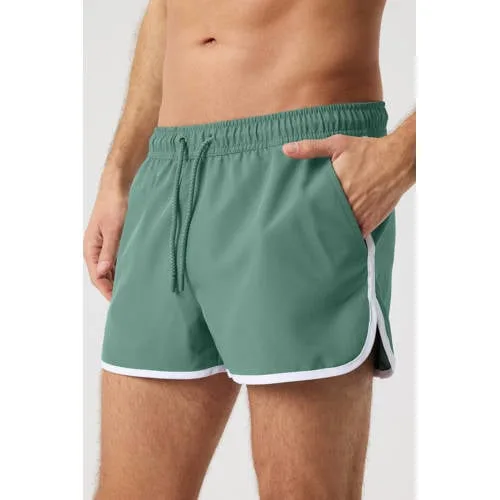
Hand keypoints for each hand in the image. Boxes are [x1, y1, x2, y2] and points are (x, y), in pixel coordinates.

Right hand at [84, 180, 127, 300]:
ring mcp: (105, 245)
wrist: (118, 187)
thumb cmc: (114, 204)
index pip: (97, 276)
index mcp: (91, 247)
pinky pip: (117, 259)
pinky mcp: (115, 240)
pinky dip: (123, 267)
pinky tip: (133, 274)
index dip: (106, 290)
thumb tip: (103, 272)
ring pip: (111, 268)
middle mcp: (96, 248)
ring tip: (131, 290)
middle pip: (103, 275)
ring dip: (118, 278)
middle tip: (127, 300)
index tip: (116, 301)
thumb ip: (109, 251)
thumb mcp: (113, 229)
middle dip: (112, 287)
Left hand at [282, 133, 414, 235]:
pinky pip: (355, 235)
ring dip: (329, 232)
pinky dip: (346, 237)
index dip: (303, 212)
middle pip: (325, 220)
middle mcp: (348, 202)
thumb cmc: (369, 150)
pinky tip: (336, 239)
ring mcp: (360, 214)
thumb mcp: (338, 144)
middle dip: (314, 224)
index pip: (313, 206)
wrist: (400, 159)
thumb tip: (286, 149)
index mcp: (337, 185)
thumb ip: (311, 148)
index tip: (293, 216)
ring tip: (316, 237)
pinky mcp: (371, 221)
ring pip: (339, 230)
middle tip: (301, 230)